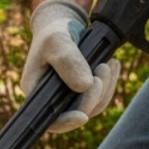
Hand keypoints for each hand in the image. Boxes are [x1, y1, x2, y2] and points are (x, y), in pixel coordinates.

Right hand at [22, 0, 120, 134]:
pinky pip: (101, 96)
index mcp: (36, 94)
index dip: (65, 123)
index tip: (82, 116)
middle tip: (103, 67)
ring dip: (106, 87)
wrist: (62, 25)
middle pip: (76, 113)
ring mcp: (69, 97)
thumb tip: (85, 86)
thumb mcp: (57, 41)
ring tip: (108, 63)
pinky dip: (110, 82)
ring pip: (93, 106)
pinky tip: (112, 64)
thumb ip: (68, 61)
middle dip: (93, 95)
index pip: (49, 120)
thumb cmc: (53, 33)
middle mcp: (51, 100)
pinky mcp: (83, 91)